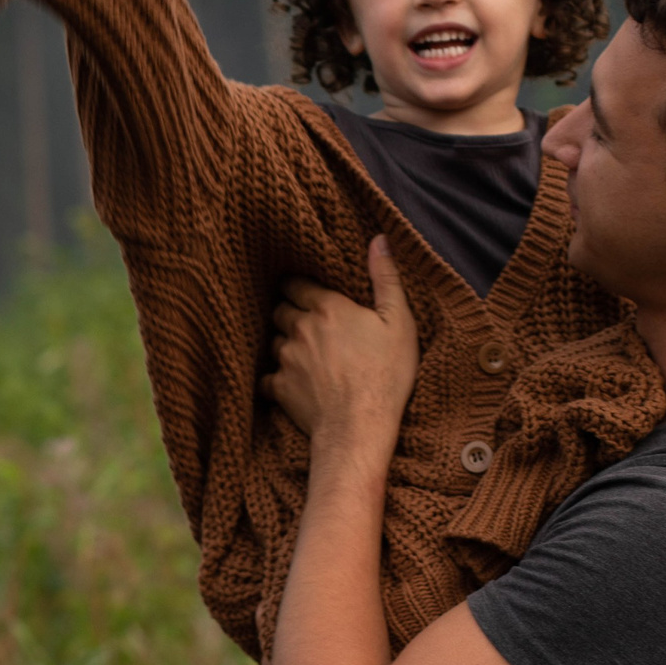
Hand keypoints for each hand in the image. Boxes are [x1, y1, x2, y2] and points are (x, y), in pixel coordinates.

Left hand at [265, 236, 420, 458]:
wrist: (360, 426)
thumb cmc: (386, 374)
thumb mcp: (398, 322)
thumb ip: (385, 278)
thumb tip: (379, 239)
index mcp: (327, 308)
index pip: (296, 284)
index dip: (298, 285)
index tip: (303, 289)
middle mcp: (299, 328)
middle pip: (280, 310)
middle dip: (288, 312)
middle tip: (305, 321)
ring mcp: (285, 358)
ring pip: (273, 341)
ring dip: (283, 343)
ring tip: (301, 353)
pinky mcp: (278, 387)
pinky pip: (267, 377)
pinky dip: (275, 378)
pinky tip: (290, 382)